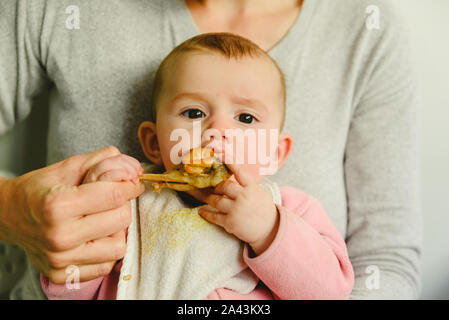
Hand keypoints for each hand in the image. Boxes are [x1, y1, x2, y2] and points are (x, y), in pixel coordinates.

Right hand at [0, 146, 144, 283]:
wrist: (9, 215)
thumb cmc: (40, 190)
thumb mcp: (68, 167)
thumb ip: (103, 161)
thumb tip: (134, 167)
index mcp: (58, 205)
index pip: (115, 195)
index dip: (130, 185)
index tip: (131, 182)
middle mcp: (59, 236)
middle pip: (120, 220)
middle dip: (122, 206)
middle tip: (112, 200)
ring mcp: (61, 259)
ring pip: (118, 246)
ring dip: (116, 231)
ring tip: (101, 220)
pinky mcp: (63, 275)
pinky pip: (105, 265)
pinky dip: (106, 250)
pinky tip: (93, 237)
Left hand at [193, 163, 278, 255]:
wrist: (270, 230)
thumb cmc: (264, 209)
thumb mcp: (260, 192)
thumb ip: (247, 184)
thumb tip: (233, 173)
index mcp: (252, 188)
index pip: (239, 172)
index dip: (230, 162)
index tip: (220, 153)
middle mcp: (243, 198)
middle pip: (223, 186)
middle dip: (215, 186)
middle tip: (208, 184)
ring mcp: (236, 211)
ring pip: (215, 200)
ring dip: (205, 197)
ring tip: (198, 194)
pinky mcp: (230, 223)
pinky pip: (214, 216)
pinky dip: (206, 213)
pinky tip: (201, 211)